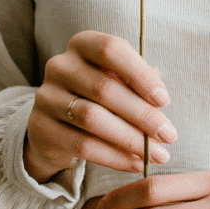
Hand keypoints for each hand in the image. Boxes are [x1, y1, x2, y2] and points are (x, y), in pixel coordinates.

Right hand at [24, 31, 177, 182]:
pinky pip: (82, 145)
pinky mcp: (40, 128)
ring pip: (92, 119)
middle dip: (143, 115)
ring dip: (131, 140)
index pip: (111, 50)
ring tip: (159, 154)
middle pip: (104, 89)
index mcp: (82, 45)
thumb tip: (159, 98)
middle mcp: (59, 65)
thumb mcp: (120, 82)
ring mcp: (46, 97)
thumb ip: (140, 83)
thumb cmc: (99, 98)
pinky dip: (115, 157)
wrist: (57, 126)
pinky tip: (137, 163)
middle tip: (169, 135)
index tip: (164, 100)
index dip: (140, 75)